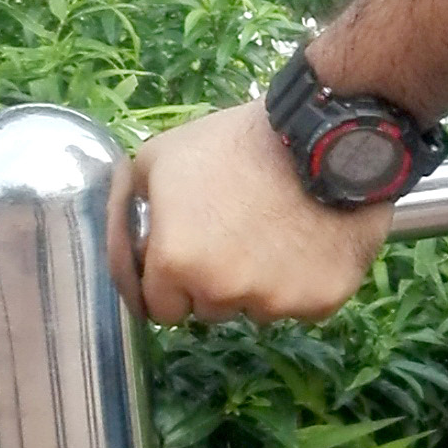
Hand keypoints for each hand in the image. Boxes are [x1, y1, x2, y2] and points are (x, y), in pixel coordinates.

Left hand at [122, 100, 393, 323]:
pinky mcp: (322, 301)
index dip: (171, 279)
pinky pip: (303, 304)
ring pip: (257, 309)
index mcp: (175, 263)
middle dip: (214, 282)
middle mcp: (222, 293)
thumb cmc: (234, 144)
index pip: (160, 308)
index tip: (189, 254)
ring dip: (260, 284)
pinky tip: (311, 240)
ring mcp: (276, 302)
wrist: (323, 136)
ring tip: (277, 231)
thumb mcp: (159, 158)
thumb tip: (124, 241)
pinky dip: (305, 281)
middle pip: (209, 310)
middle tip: (236, 233)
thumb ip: (129, 207)